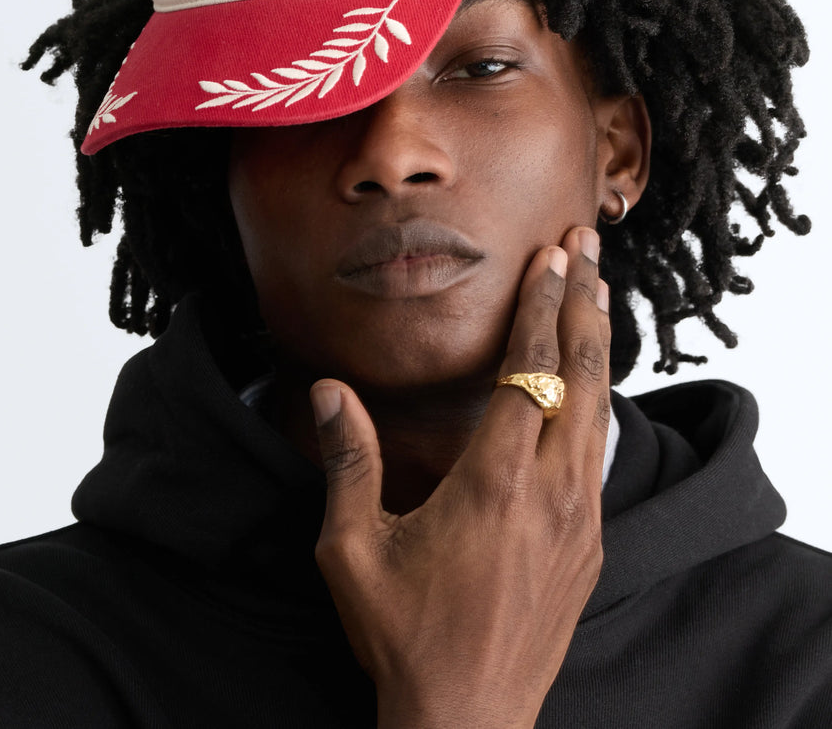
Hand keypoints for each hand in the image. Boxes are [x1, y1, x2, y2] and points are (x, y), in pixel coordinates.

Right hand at [310, 227, 609, 728]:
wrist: (468, 720)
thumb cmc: (405, 636)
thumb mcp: (353, 550)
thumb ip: (348, 462)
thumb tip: (329, 390)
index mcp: (495, 483)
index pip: (527, 372)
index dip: (540, 308)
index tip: (550, 259)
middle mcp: (552, 491)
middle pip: (581, 376)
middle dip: (585, 303)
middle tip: (588, 246)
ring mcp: (581, 518)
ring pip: (600, 409)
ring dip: (598, 345)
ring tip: (600, 293)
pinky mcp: (591, 542)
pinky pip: (600, 451)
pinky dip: (598, 400)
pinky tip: (591, 382)